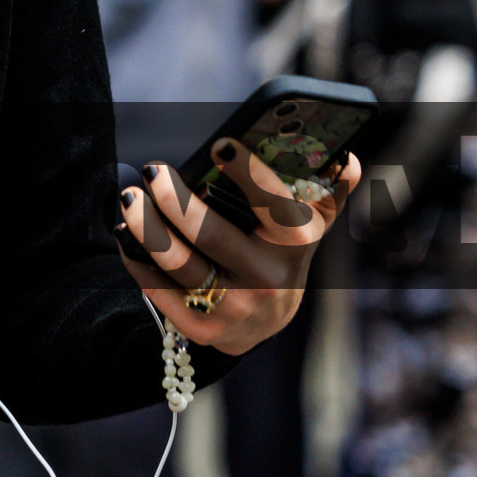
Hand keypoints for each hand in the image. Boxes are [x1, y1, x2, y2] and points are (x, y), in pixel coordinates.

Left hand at [117, 139, 361, 355]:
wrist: (266, 322)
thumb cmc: (280, 255)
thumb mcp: (309, 226)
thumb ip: (328, 191)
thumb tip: (349, 158)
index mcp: (296, 245)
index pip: (275, 205)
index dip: (250, 175)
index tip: (221, 145)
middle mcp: (268, 280)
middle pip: (213, 235)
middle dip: (177, 201)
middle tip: (153, 171)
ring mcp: (237, 309)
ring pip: (180, 265)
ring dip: (148, 229)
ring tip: (129, 198)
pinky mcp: (205, 331)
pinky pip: (162, 292)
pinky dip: (139, 262)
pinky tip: (127, 238)